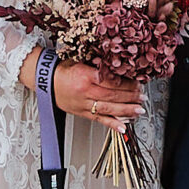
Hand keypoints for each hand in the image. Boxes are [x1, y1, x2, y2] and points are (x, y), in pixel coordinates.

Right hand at [19, 49, 141, 124]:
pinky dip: (112, 124)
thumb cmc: (64, 69)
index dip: (126, 82)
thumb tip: (119, 66)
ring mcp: (83, 104)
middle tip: (142, 96)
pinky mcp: (82, 113)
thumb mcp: (82, 60)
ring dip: (126, 110)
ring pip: (108, 109)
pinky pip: (99, 120)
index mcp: (86, 75)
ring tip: (139, 110)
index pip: (111, 80)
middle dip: (130, 96)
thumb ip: (100, 65)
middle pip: (112, 95)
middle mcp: (85, 91)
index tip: (137, 82)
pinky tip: (123, 128)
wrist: (46, 80)